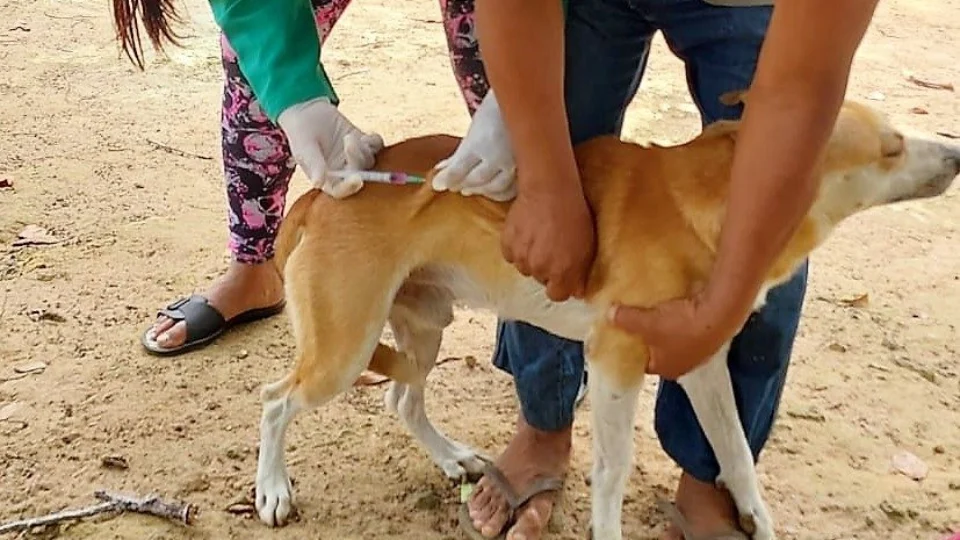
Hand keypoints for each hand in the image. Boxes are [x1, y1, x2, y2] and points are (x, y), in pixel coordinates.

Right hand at [277, 98, 384, 198]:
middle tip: (348, 142)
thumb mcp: (303, 148)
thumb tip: (319, 182)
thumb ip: (313, 164)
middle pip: (358, 174)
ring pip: (369, 160)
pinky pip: (377, 146)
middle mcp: (343, 172)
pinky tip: (364, 136)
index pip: (341, 190)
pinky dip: (374, 142)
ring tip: (348, 137)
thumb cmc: (301, 133)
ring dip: (363, 150)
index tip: (357, 179)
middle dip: (357, 160)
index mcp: (327, 179)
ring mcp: (355, 157)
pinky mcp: (363, 142)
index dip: (350, 187)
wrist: (307, 111)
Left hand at [432, 90, 516, 201]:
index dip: (447, 179)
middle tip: (454, 186)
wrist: (527, 100)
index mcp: (480, 143)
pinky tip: (490, 190)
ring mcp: (516, 163)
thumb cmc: (496, 112)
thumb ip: (458, 155)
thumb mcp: (474, 130)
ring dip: (479, 190)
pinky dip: (498, 193)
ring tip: (468, 188)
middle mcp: (498, 155)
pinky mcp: (528, 167)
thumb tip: (441, 172)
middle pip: (476, 180)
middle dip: (462, 184)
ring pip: (495, 187)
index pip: (458, 170)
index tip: (437, 184)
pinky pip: (512, 189)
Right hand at [501, 176, 594, 301]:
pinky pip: (511, 255)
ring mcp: (521, 257)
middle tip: (552, 248)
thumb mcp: (587, 246)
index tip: (563, 274)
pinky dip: (517, 248)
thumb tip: (577, 292)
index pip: (557, 295)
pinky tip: (526, 234)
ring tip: (539, 238)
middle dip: (546, 268)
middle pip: (540, 279)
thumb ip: (580, 273)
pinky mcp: (507, 244)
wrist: (550, 190)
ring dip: (531, 258)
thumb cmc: (573, 215)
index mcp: (561, 272)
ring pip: (525, 268)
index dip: (561, 285)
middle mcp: (539, 269)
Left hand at [607, 284, 746, 379]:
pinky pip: (695, 333)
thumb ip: (624, 319)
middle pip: (663, 354)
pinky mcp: (715, 339)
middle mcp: (685, 367)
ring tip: (664, 314)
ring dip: (673, 332)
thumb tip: (609, 313)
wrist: (720, 315)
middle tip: (644, 324)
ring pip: (680, 344)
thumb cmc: (679, 325)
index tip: (628, 337)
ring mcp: (703, 355)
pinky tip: (684, 310)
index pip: (645, 364)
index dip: (635, 351)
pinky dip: (689, 324)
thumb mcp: (645, 321)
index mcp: (665, 369)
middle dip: (654, 341)